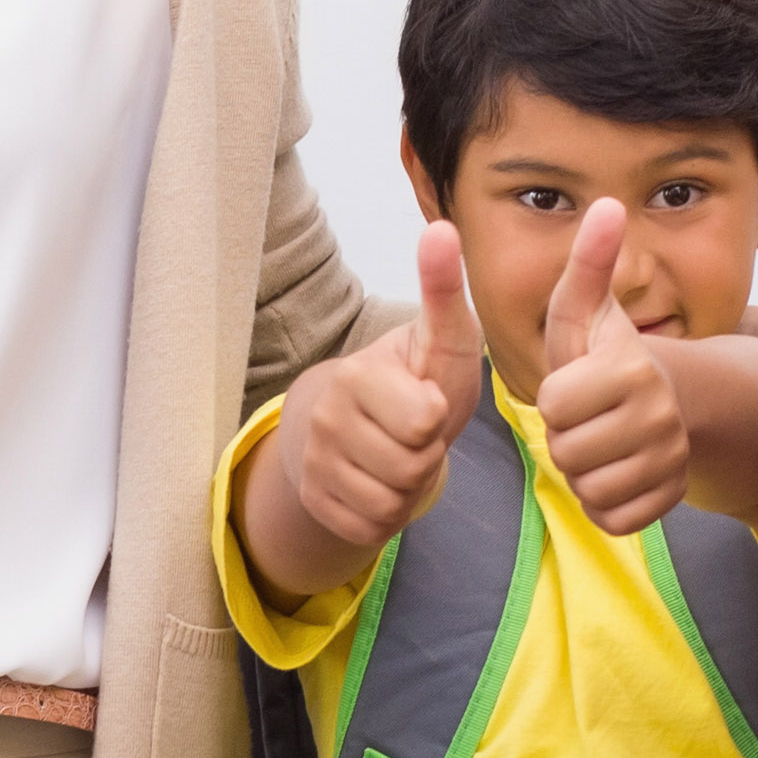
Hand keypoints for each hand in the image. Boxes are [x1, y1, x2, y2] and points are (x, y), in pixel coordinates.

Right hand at [262, 221, 489, 567]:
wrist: (352, 421)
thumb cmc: (412, 377)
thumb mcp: (439, 337)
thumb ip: (443, 290)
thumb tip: (443, 228)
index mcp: (355, 377)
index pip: (423, 422)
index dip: (437, 419)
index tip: (424, 401)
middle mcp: (325, 421)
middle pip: (410, 469)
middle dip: (425, 456)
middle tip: (415, 434)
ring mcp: (314, 465)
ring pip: (391, 504)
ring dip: (410, 488)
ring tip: (400, 456)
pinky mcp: (315, 502)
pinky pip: (371, 529)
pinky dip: (387, 515)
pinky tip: (380, 483)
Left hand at [531, 199, 687, 535]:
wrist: (658, 404)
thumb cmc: (603, 355)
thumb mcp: (585, 310)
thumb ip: (589, 265)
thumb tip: (606, 203)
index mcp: (634, 368)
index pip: (556, 405)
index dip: (554, 397)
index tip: (574, 383)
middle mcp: (661, 417)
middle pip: (568, 451)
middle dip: (565, 436)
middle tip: (586, 417)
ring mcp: (670, 463)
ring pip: (588, 487)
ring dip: (581, 470)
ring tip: (598, 442)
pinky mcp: (668, 503)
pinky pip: (611, 518)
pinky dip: (603, 501)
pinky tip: (614, 471)